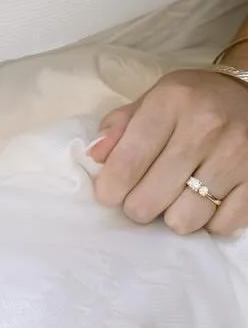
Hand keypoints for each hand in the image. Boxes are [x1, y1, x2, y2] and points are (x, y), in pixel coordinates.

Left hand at [90, 67, 247, 235]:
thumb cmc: (195, 104)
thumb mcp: (154, 100)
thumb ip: (119, 128)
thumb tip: (94, 157)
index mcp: (172, 102)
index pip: (123, 167)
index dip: (109, 191)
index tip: (113, 191)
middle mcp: (206, 127)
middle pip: (146, 204)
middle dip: (140, 205)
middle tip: (151, 192)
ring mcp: (236, 155)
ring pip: (182, 221)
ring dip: (176, 215)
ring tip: (183, 193)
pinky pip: (219, 226)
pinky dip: (211, 220)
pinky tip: (211, 197)